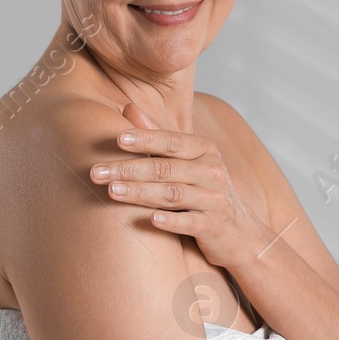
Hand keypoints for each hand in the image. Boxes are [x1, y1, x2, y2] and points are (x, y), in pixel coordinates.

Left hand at [89, 102, 273, 269]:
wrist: (242, 232)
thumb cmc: (205, 191)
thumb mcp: (188, 160)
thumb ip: (158, 135)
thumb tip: (128, 107)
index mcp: (204, 151)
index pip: (171, 141)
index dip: (145, 138)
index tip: (118, 139)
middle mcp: (211, 172)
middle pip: (165, 168)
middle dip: (129, 169)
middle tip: (96, 172)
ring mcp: (214, 200)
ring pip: (173, 195)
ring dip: (140, 192)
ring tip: (112, 191)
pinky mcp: (214, 227)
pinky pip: (190, 223)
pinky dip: (171, 221)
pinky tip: (151, 219)